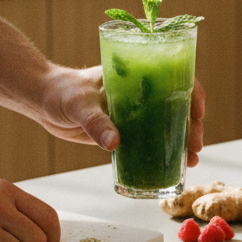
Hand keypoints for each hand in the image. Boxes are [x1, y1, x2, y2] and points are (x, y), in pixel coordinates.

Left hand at [40, 65, 206, 166]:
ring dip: (182, 141)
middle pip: (176, 105)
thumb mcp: (79, 105)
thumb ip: (96, 123)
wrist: (42, 101)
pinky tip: (173, 166)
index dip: (191, 92)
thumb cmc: (61, 92)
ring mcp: (132, 113)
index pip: (173, 76)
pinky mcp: (123, 131)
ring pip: (166, 125)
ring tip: (192, 160)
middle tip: (196, 145)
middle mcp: (139, 93)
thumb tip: (115, 143)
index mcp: (134, 75)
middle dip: (192, 125)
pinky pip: (149, 141)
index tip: (198, 112)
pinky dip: (162, 152)